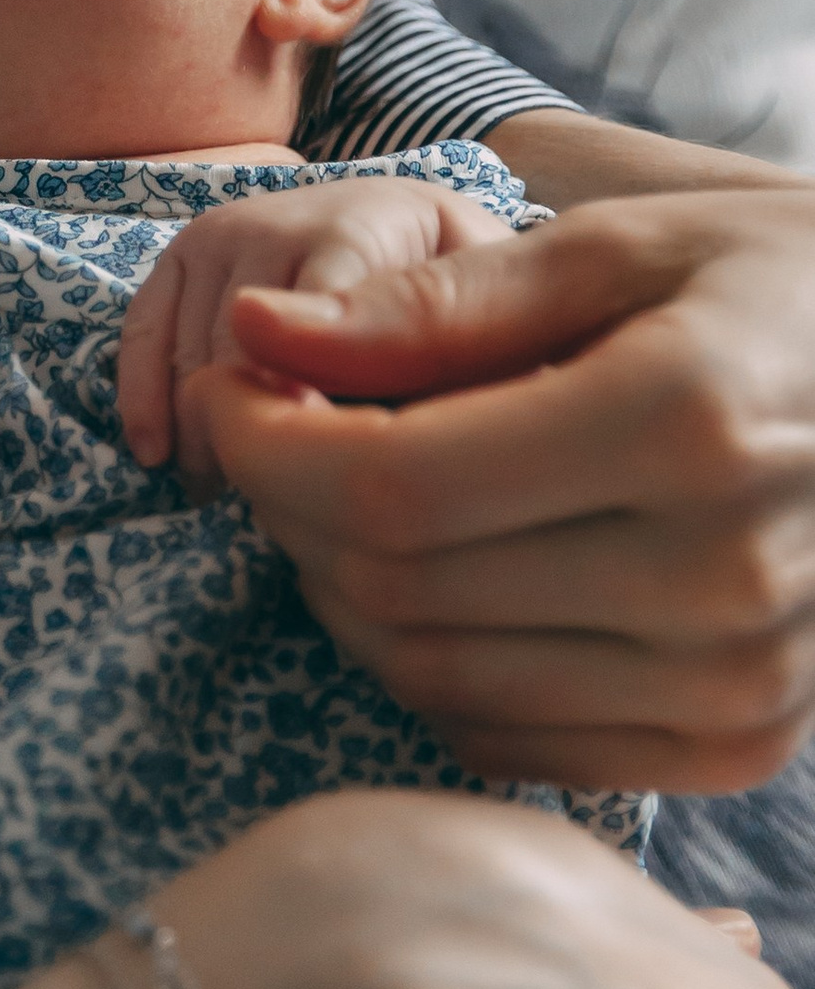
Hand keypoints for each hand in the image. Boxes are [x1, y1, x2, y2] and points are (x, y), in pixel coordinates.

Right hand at [119, 176, 507, 489]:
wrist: (421, 232)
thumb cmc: (467, 300)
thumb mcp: (491, 321)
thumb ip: (439, 360)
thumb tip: (373, 422)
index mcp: (369, 225)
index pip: (319, 324)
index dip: (308, 411)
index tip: (317, 472)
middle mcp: (282, 213)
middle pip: (240, 345)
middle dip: (254, 436)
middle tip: (283, 509)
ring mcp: (222, 230)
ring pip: (187, 349)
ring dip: (203, 433)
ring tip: (237, 493)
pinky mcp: (181, 254)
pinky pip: (141, 329)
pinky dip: (141, 397)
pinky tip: (158, 455)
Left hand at [192, 191, 814, 790]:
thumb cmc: (778, 285)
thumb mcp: (622, 245)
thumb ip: (433, 304)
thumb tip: (256, 335)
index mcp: (687, 425)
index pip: (396, 483)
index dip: (271, 443)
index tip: (228, 383)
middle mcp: (719, 576)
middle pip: (402, 587)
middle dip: (290, 507)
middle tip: (273, 428)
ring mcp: (737, 680)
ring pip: (435, 677)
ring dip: (344, 589)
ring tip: (346, 492)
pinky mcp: (737, 744)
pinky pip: (509, 738)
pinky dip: (430, 665)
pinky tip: (432, 575)